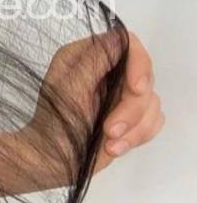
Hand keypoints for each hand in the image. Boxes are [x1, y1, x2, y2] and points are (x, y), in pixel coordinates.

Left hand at [0, 29, 165, 198]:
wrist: (50, 162)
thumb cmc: (53, 125)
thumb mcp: (69, 89)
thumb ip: (95, 61)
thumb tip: (120, 39)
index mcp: (85, 57)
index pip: (127, 44)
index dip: (139, 64)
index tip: (136, 89)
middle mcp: (104, 71)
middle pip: (145, 76)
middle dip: (132, 108)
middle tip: (110, 129)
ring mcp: (119, 94)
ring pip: (152, 101)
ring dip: (134, 127)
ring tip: (109, 142)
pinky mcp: (129, 117)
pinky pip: (153, 120)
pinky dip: (138, 136)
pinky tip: (115, 147)